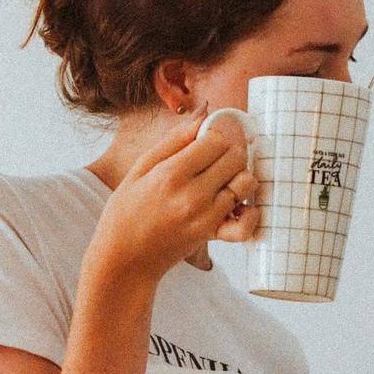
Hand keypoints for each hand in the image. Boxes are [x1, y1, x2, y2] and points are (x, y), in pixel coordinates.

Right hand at [85, 103, 260, 287]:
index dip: (215, 135)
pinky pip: (245, 224)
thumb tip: (202, 114)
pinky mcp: (211, 236)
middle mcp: (191, 195)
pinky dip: (250, 213)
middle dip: (231, 152)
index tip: (208, 140)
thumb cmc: (125, 212)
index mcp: (170, 173)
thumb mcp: (140, 169)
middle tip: (217, 158)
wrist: (122, 259)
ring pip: (245, 184)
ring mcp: (204, 217)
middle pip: (235, 158)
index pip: (215, 141)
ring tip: (225, 180)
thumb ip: (173, 141)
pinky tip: (239, 207)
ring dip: (240, 177)